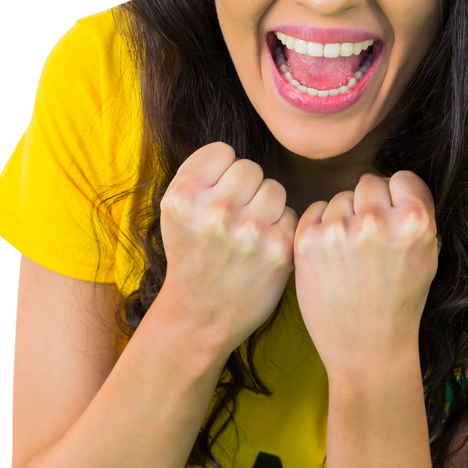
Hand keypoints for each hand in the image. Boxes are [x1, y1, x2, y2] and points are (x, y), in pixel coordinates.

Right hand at [158, 142, 297, 352]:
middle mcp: (214, 212)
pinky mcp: (279, 250)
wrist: (201, 315)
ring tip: (249, 231)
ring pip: (274, 188)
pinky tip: (264, 247)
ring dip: (266, 206)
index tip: (216, 194)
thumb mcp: (176, 212)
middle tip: (235, 217)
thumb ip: (199, 175)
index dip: (222, 171)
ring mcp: (248, 232)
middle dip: (246, 189)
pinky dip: (281, 228)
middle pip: (250, 168)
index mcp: (182, 197)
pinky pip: (291, 214)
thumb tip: (233, 152)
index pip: (221, 152)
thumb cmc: (192, 256)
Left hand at [292, 171, 440, 376]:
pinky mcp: (308, 240)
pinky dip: (321, 227)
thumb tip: (388, 182)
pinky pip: (315, 210)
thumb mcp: (427, 254)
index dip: (397, 198)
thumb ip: (414, 212)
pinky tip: (331, 257)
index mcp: (414, 222)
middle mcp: (376, 221)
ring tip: (351, 257)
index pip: (401, 179)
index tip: (393, 220)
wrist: (368, 347)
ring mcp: (339, 230)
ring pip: (340, 198)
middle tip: (370, 243)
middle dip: (368, 206)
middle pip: (368, 184)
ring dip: (344, 218)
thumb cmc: (400, 300)